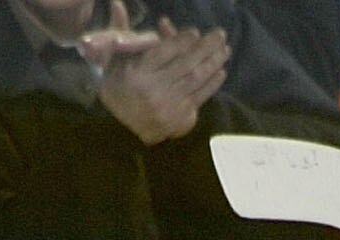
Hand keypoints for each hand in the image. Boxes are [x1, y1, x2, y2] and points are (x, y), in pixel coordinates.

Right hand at [89, 5, 230, 145]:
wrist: (117, 127)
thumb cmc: (117, 84)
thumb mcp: (114, 57)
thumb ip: (120, 30)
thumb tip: (117, 3)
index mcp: (137, 73)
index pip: (163, 53)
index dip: (181, 41)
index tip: (195, 32)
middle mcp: (154, 91)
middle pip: (185, 64)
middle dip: (205, 48)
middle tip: (220, 34)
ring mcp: (168, 107)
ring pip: (195, 80)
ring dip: (213, 63)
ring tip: (225, 49)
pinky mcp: (178, 119)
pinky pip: (199, 97)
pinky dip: (211, 84)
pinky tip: (221, 71)